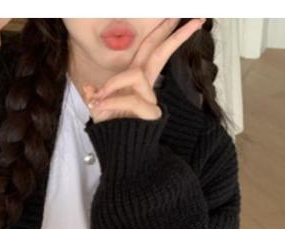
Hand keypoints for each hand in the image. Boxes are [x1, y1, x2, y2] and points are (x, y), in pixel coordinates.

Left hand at [83, 18, 204, 122]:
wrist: (120, 155)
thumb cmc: (111, 133)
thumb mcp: (98, 110)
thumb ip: (95, 96)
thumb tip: (89, 89)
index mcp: (136, 81)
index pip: (151, 51)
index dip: (163, 33)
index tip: (177, 16)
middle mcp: (146, 88)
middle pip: (159, 54)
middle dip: (173, 34)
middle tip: (195, 18)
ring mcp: (150, 99)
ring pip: (136, 75)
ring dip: (114, 84)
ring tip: (98, 100)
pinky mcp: (151, 113)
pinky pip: (131, 98)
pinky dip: (113, 101)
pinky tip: (101, 108)